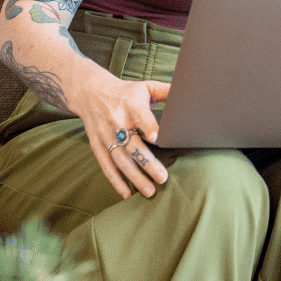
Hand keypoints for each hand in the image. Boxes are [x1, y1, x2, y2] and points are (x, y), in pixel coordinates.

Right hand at [67, 75, 171, 198]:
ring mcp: (105, 136)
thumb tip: (190, 92)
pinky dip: (116, 181)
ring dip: (135, 177)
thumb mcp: (145, 87)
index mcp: (131, 105)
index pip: (140, 116)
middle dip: (147, 163)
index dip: (148, 127)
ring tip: (150, 191)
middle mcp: (117, 122)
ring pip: (120, 160)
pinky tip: (127, 193)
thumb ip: (166, 91)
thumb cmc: (126, 92)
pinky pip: (106, 166)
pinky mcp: (97, 146)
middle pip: (132, 145)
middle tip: (163, 177)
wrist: (90, 93)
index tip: (157, 138)